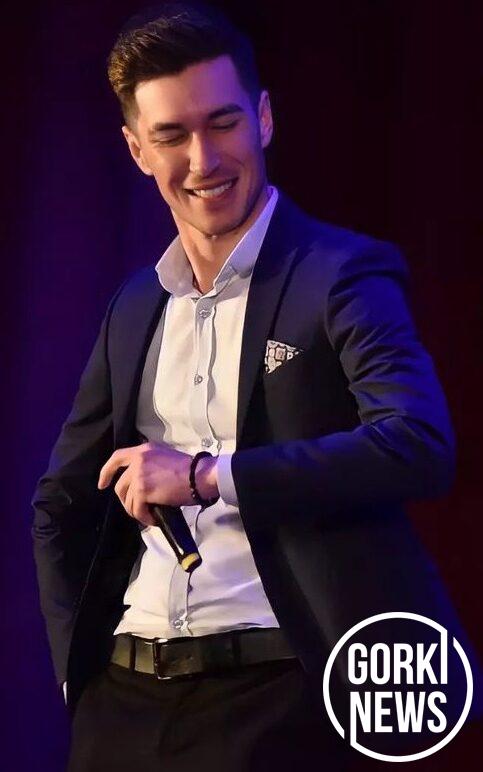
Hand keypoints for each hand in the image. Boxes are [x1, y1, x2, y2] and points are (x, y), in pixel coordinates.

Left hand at [97, 441, 217, 525]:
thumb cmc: (189, 469)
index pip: (117, 457)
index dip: (107, 472)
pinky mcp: (142, 490)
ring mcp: (138, 475)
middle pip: (120, 485)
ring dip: (137, 511)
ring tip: (150, 515)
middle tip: (137, 509)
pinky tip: (154, 519)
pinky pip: (136, 509)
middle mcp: (138, 460)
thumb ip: (151, 464)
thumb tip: (144, 482)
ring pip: (127, 500)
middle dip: (125, 500)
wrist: (199, 476)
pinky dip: (144, 518)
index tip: (103, 484)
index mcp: (144, 450)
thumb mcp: (166, 457)